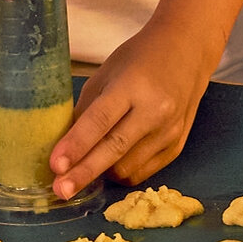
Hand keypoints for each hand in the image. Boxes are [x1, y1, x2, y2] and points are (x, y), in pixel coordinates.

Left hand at [49, 17, 217, 195]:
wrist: (187, 51)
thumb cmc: (140, 59)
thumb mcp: (106, 73)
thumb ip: (87, 109)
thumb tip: (65, 147)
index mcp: (133, 85)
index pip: (101, 120)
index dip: (76, 144)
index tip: (55, 166)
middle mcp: (156, 110)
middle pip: (115, 150)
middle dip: (84, 173)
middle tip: (60, 190)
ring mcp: (170, 131)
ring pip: (127, 168)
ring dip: (102, 172)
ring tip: (87, 163)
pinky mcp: (177, 147)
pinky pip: (142, 173)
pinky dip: (122, 172)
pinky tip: (112, 161)